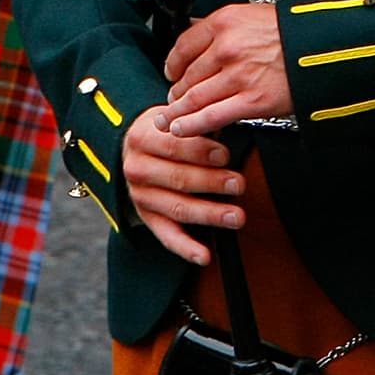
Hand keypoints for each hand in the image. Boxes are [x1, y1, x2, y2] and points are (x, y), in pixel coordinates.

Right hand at [121, 108, 243, 266]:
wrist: (134, 148)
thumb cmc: (166, 131)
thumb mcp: (175, 118)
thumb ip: (198, 122)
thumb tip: (231, 121)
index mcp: (142, 138)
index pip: (173, 145)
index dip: (201, 151)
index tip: (226, 154)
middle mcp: (136, 169)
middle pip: (178, 178)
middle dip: (212, 182)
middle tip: (240, 184)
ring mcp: (140, 197)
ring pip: (177, 208)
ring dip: (210, 214)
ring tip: (237, 216)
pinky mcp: (148, 218)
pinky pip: (167, 237)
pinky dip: (186, 248)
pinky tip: (205, 256)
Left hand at [162, 4, 290, 136]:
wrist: (328, 47)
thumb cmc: (296, 30)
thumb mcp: (253, 15)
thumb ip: (224, 26)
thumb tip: (196, 28)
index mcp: (226, 22)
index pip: (184, 45)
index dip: (173, 63)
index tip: (172, 71)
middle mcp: (227, 48)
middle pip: (188, 75)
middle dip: (177, 91)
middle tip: (175, 99)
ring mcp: (238, 76)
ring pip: (194, 98)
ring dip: (178, 111)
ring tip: (171, 119)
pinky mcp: (252, 101)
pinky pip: (212, 116)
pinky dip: (192, 125)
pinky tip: (180, 129)